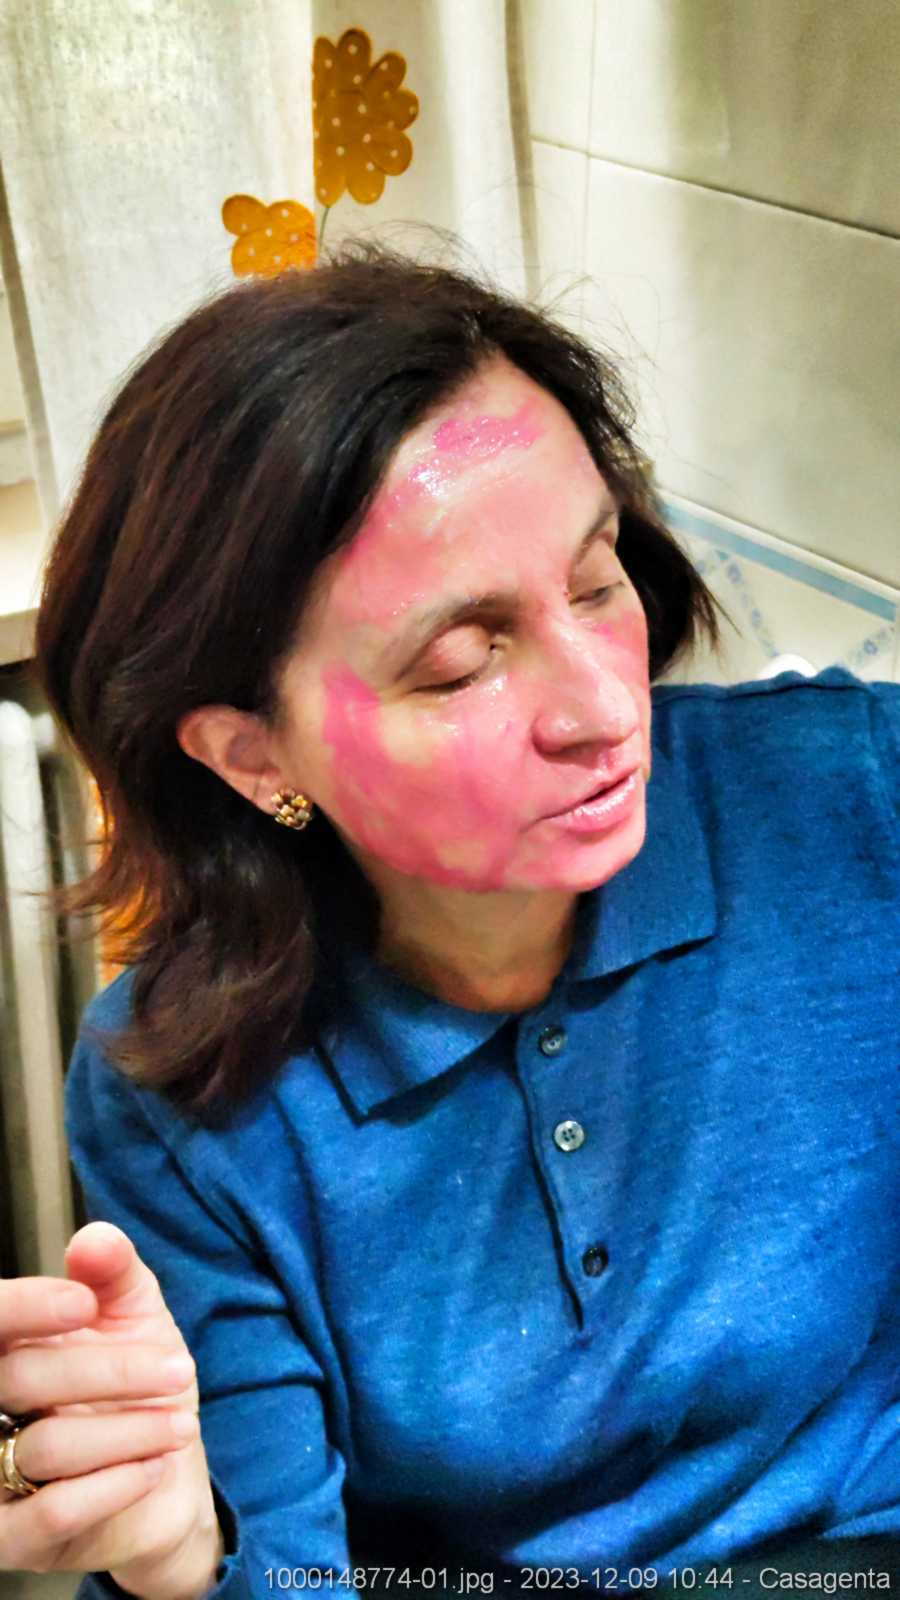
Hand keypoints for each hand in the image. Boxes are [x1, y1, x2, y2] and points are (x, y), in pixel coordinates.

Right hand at [0, 1221, 223, 1597]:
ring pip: (45, 1446)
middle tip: (178, 1368)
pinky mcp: (19, 1541)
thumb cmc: (139, 1388)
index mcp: (11, 1350)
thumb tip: (95, 1240)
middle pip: (21, 1378)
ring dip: (129, 1430)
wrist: (169, 1478)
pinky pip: (50, 1514)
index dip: (26, 1308)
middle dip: (111, 1370)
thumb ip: (116, 1274)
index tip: (84, 1304)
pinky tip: (154, 1466)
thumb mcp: (136, 1319)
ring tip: (181, 1422)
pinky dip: (111, 1485)